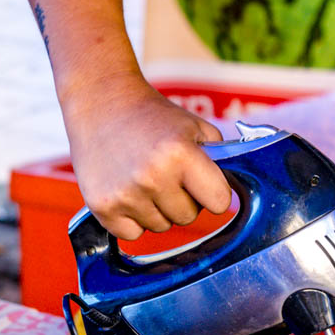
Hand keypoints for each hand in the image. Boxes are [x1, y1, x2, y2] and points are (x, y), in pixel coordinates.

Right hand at [61, 74, 231, 239]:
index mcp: (180, 154)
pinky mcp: (102, 207)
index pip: (219, 202)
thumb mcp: (195, 127)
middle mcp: (152, 176)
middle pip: (188, 217)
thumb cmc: (154, 117)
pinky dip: (132, 218)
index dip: (213, 192)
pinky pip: (133, 233)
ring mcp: (125, 194)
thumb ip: (219, 160)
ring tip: (142, 176)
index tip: (202, 180)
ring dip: (157, 208)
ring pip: (161, 226)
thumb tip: (233, 194)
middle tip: (165, 171)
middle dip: (182, 199)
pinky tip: (125, 189)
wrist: (101, 101)